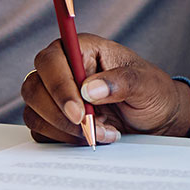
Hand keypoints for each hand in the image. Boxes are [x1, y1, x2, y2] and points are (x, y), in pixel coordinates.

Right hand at [20, 34, 189, 145]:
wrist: (156, 119)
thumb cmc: (151, 92)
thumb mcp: (146, 84)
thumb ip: (121, 82)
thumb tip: (90, 89)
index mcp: (83, 49)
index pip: (52, 59)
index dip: (59, 85)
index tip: (79, 112)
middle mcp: (63, 69)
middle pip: (34, 86)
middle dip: (58, 113)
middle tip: (88, 128)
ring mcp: (55, 95)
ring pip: (34, 111)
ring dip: (65, 130)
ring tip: (102, 131)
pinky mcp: (54, 119)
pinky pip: (42, 131)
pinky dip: (65, 139)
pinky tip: (94, 137)